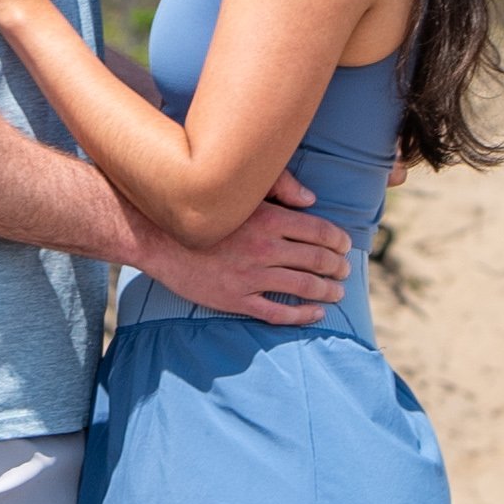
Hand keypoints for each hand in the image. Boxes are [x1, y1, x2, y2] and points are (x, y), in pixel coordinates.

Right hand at [137, 172, 351, 324]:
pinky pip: (277, 313)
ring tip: (337, 292)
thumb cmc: (201, 210)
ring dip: (327, 291)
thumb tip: (311, 200)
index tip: (345, 246)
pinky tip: (315, 313)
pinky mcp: (236, 300)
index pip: (319, 232)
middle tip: (344, 270)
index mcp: (268, 220)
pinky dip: (302, 315)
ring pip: (303, 288)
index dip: (339, 240)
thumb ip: (279, 188)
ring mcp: (250, 278)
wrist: (158, 237)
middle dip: (337, 267)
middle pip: (317, 261)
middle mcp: (264, 249)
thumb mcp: (240, 191)